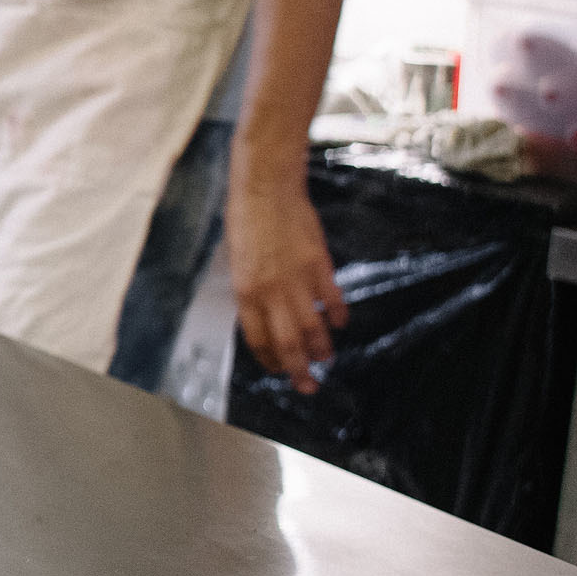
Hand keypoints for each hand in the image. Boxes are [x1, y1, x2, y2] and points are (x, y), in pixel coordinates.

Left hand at [227, 180, 348, 394]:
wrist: (266, 188)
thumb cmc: (245, 221)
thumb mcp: (237, 260)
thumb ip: (252, 291)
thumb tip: (264, 317)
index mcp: (245, 292)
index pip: (258, 339)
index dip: (269, 360)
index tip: (278, 370)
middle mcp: (271, 292)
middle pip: (287, 343)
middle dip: (298, 370)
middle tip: (308, 387)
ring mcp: (298, 279)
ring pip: (312, 327)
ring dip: (321, 348)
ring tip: (326, 359)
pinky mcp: (319, 265)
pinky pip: (332, 299)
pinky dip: (337, 315)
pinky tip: (339, 323)